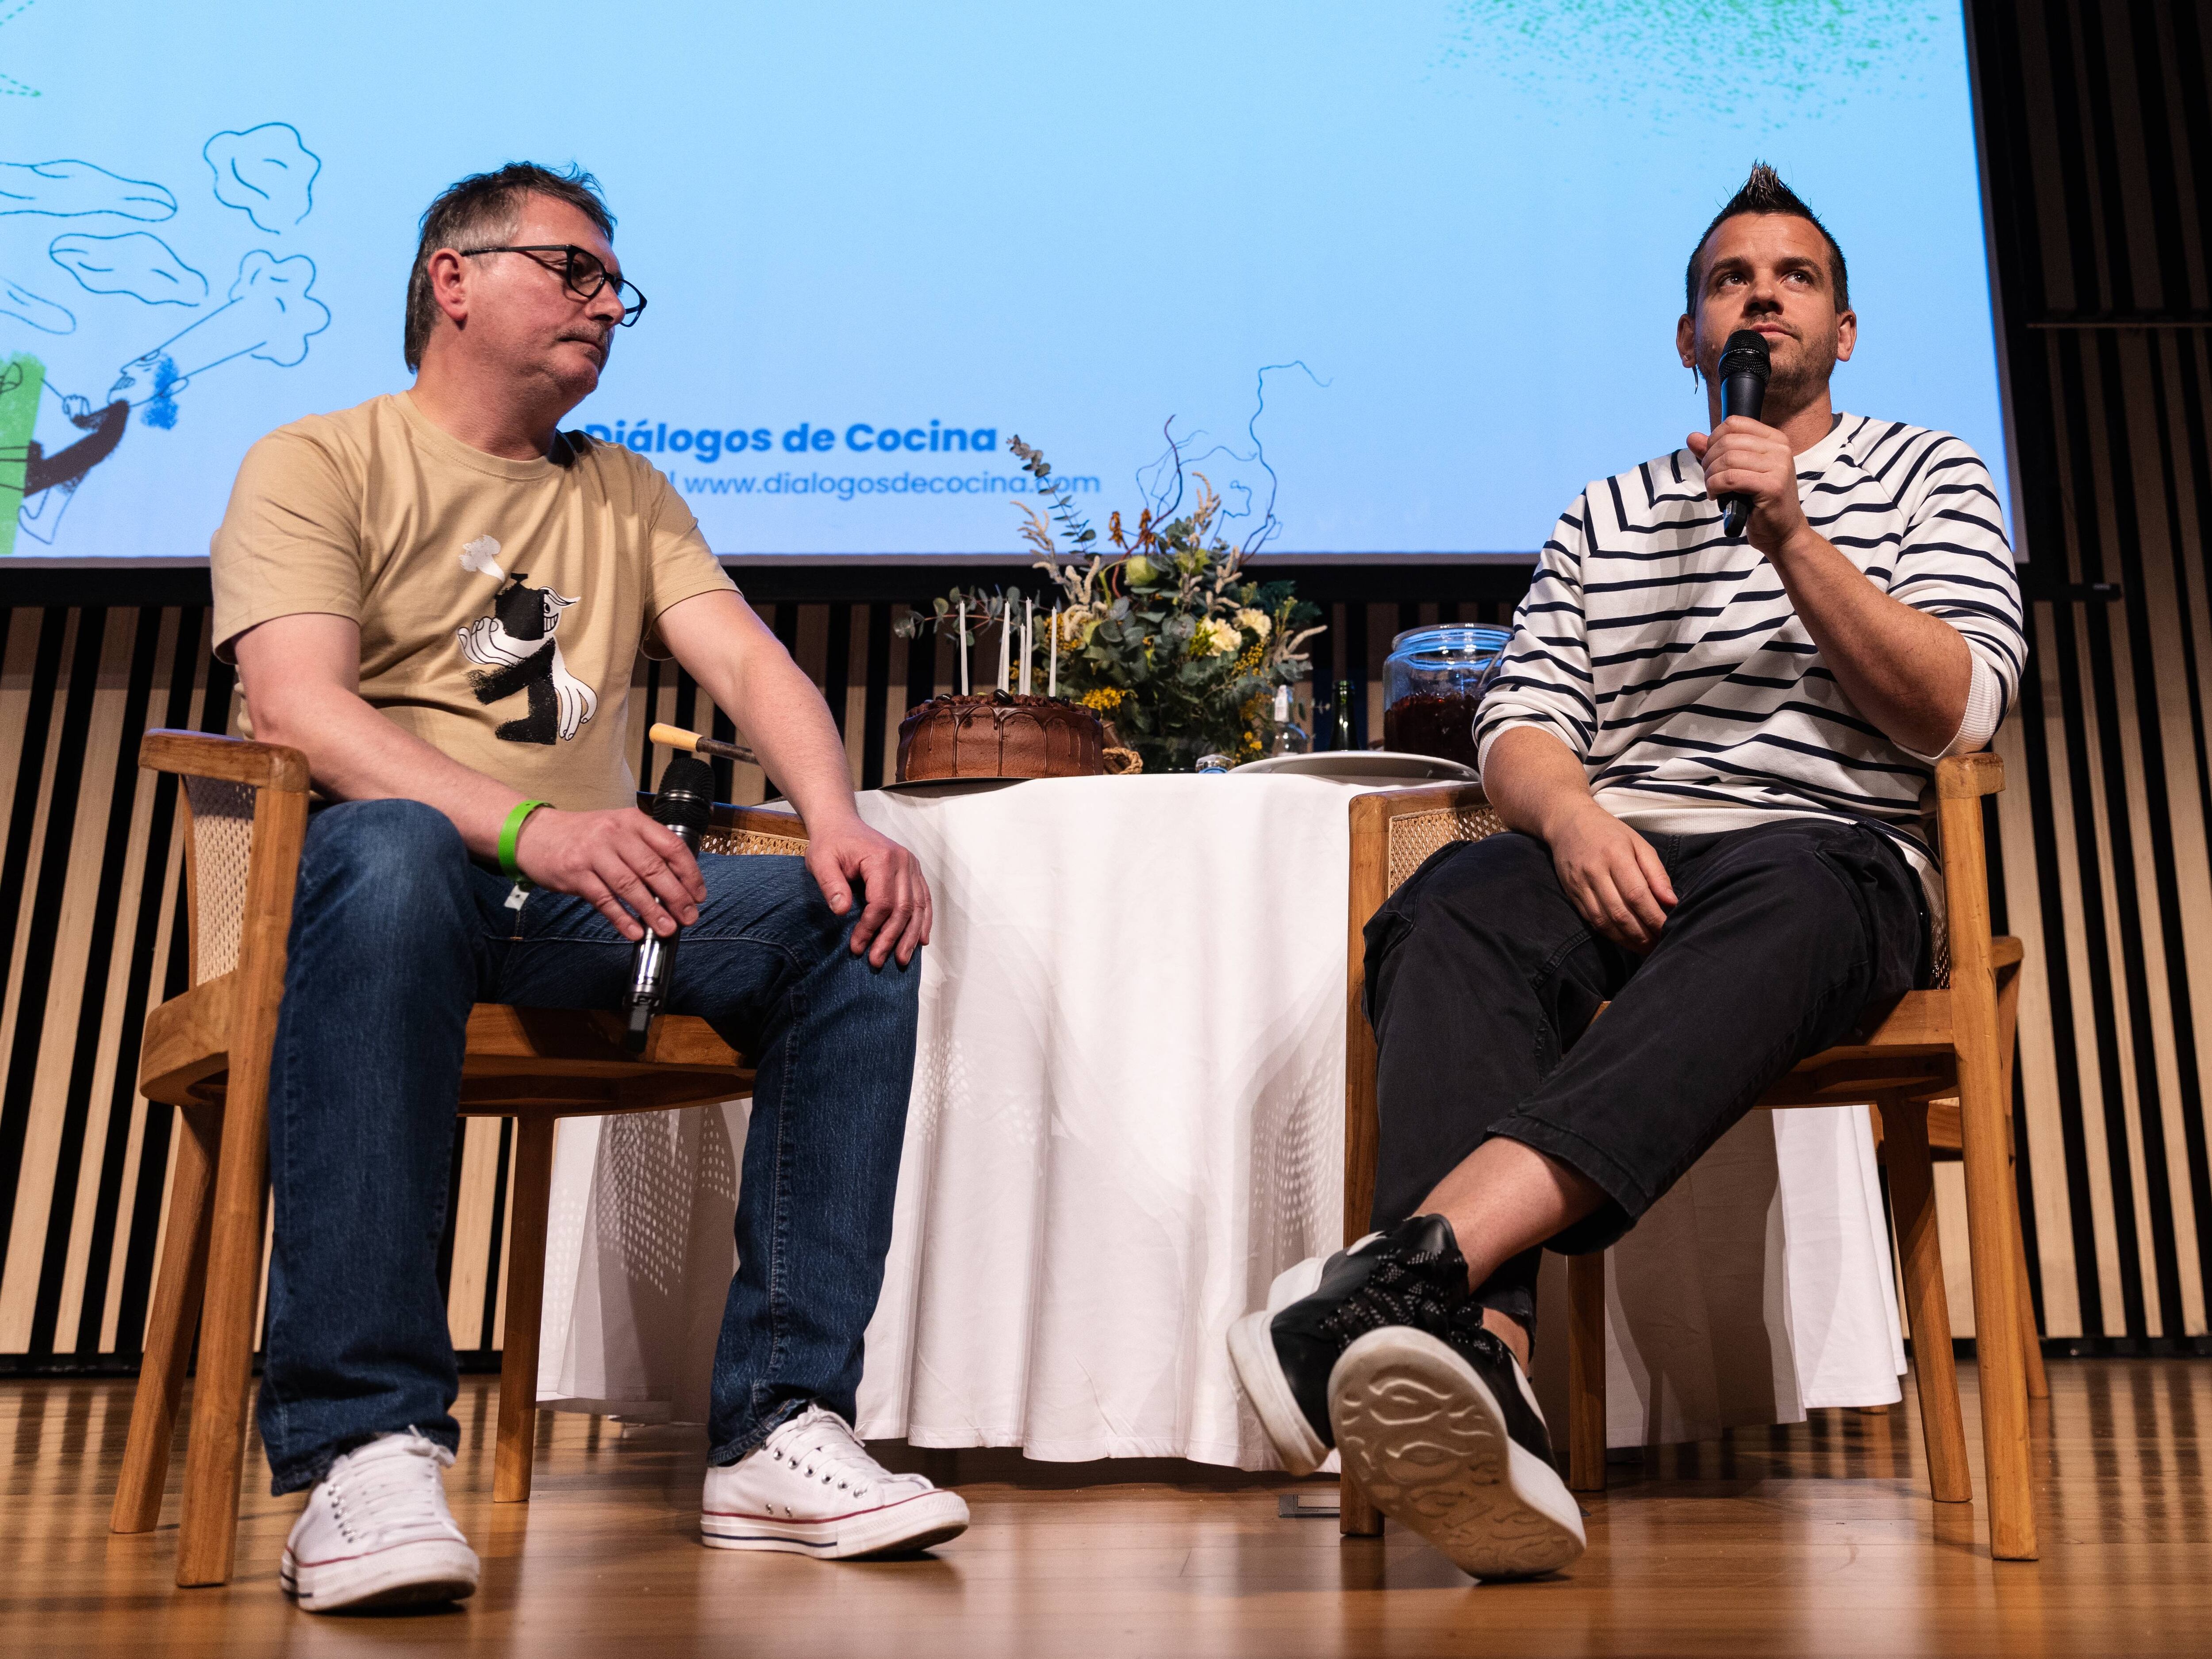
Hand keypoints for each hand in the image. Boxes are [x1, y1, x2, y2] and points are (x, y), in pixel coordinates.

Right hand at [513, 807, 704, 941]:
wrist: (536, 833)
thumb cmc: (585, 836)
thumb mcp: (619, 831)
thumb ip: (645, 850)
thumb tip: (677, 885)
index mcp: (633, 821)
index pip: (671, 846)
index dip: (689, 873)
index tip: (698, 894)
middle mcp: (615, 833)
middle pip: (653, 868)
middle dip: (676, 896)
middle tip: (689, 917)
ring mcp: (594, 853)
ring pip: (630, 886)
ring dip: (651, 911)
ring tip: (666, 928)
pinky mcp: (575, 873)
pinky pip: (604, 900)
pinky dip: (621, 918)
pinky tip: (634, 932)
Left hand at [804, 815, 932, 968]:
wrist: (841, 824)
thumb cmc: (830, 844)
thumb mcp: (820, 861)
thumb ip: (831, 885)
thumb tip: (842, 911)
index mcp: (882, 858)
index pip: (882, 903)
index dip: (871, 928)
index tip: (856, 947)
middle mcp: (903, 861)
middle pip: (903, 908)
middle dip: (890, 938)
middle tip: (877, 961)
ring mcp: (912, 865)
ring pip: (918, 907)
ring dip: (910, 936)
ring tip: (902, 960)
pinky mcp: (913, 870)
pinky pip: (924, 899)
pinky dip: (923, 921)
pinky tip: (921, 940)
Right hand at [1544, 801, 1676, 952]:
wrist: (1567, 822)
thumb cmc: (1609, 832)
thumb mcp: (1639, 843)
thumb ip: (1656, 873)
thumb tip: (1672, 902)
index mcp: (1616, 855)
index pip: (1637, 895)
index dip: (1653, 917)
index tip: (1668, 930)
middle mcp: (1595, 871)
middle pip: (1620, 913)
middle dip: (1642, 934)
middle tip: (1658, 945)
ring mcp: (1580, 884)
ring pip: (1604, 921)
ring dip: (1626, 940)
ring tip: (1644, 948)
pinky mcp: (1571, 894)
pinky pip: (1591, 920)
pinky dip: (1610, 934)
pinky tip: (1624, 939)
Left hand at [1687, 417, 1809, 557]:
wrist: (1782, 532)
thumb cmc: (1758, 502)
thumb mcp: (1737, 471)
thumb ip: (1715, 452)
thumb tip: (1692, 437)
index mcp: (1774, 439)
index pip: (1734, 423)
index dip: (1713, 440)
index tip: (1711, 460)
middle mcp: (1780, 448)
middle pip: (1727, 441)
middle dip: (1708, 461)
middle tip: (1709, 480)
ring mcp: (1779, 466)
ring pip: (1727, 459)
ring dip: (1710, 476)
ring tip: (1713, 489)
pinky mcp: (1772, 486)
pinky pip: (1730, 478)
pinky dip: (1715, 487)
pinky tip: (1718, 497)